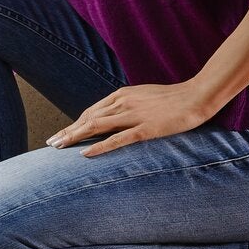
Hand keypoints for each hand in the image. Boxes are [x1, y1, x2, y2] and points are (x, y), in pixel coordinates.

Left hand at [49, 82, 214, 156]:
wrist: (197, 96)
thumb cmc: (172, 98)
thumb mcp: (143, 97)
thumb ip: (127, 105)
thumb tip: (113, 116)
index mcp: (121, 95)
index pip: (91, 112)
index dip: (74, 123)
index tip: (62, 133)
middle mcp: (122, 103)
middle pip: (88, 119)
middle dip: (68, 131)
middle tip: (51, 142)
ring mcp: (133, 115)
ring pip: (96, 127)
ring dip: (75, 138)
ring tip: (59, 147)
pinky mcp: (145, 128)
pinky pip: (118, 139)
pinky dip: (99, 147)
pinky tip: (85, 154)